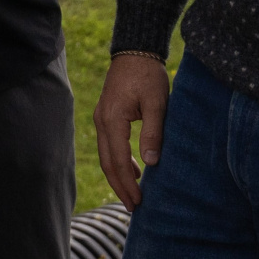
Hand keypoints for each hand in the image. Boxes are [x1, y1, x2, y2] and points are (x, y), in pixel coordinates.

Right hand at [93, 53, 169, 210]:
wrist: (135, 50)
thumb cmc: (148, 75)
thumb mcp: (157, 103)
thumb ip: (153, 132)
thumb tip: (151, 163)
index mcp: (113, 119)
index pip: (119, 160)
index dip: (128, 184)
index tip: (139, 201)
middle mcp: (102, 121)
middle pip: (108, 163)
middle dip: (120, 187)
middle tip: (134, 207)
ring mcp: (101, 118)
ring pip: (106, 156)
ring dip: (118, 176)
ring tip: (133, 194)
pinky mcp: (106, 115)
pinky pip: (109, 145)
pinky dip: (119, 161)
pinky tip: (135, 169)